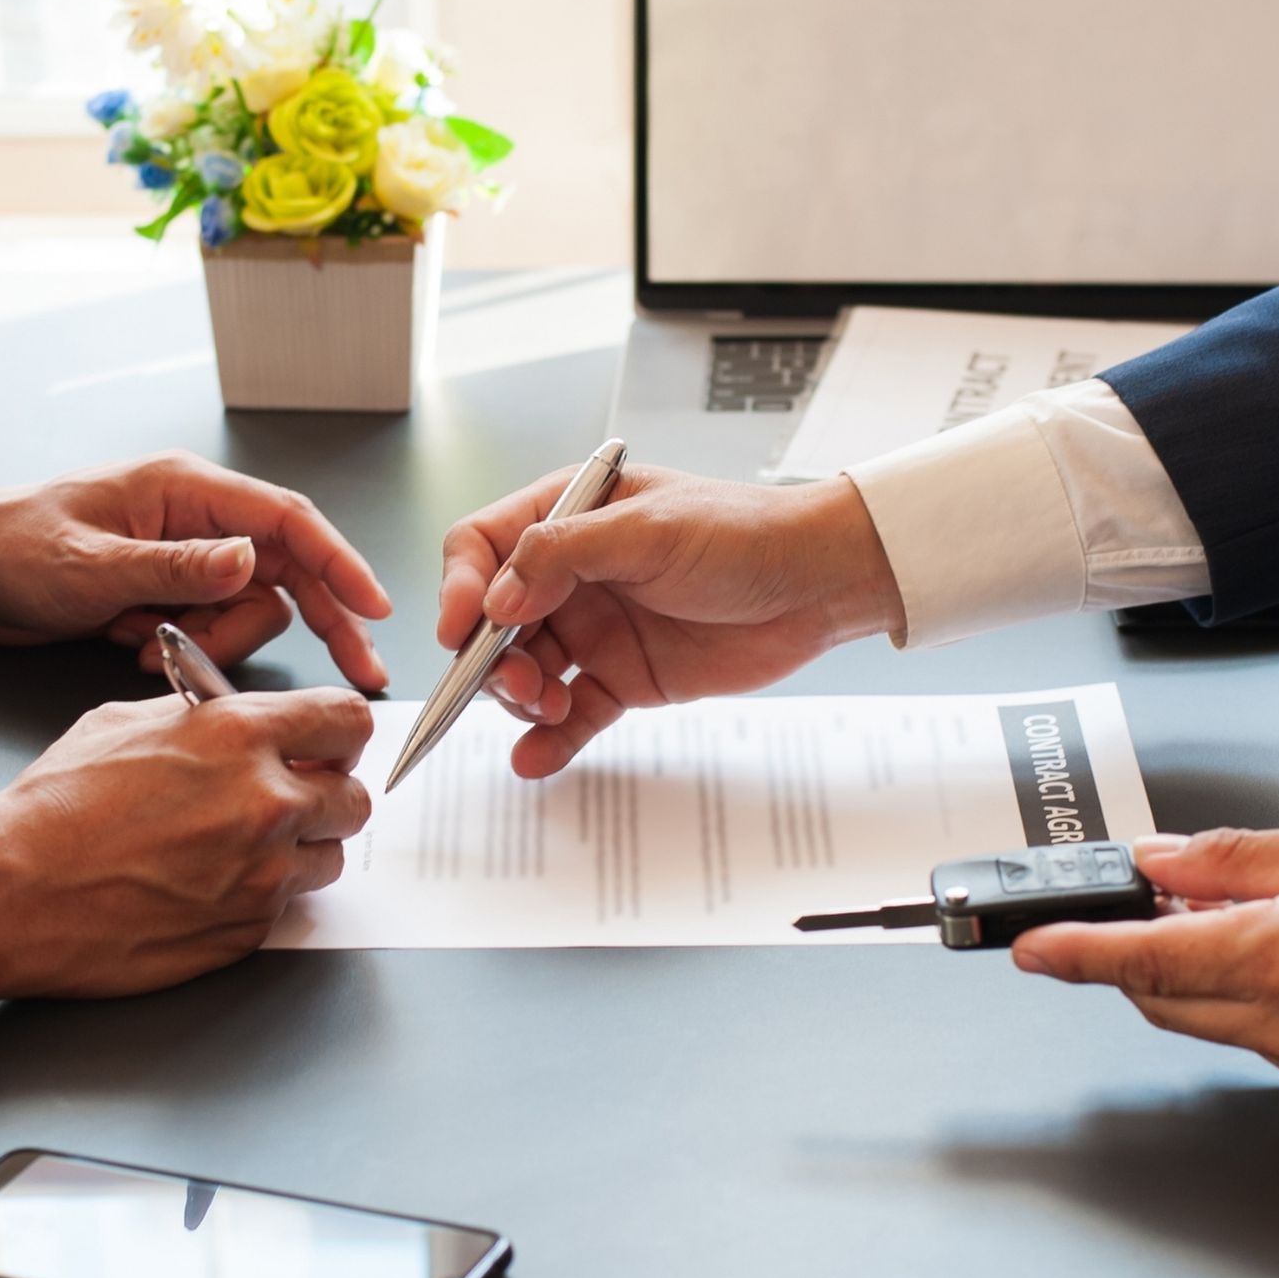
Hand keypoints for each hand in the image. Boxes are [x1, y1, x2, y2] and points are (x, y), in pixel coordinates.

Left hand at [0, 451, 394, 689]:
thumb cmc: (15, 546)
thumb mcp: (92, 564)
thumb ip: (175, 566)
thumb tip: (247, 560)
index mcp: (187, 490)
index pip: (288, 521)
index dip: (340, 562)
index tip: (375, 607)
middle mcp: (199, 520)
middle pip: (290, 571)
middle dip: (324, 620)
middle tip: (361, 672)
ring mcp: (188, 559)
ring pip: (252, 611)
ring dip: (217, 642)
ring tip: (153, 647)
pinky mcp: (172, 593)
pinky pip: (214, 629)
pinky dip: (189, 649)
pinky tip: (138, 646)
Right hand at [0, 689, 373, 997]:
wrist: (15, 891)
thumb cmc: (55, 809)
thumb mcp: (125, 722)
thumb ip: (203, 718)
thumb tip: (240, 720)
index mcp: (240, 736)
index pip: (347, 720)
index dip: (339, 734)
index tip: (329, 746)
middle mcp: (266, 804)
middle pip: (354, 799)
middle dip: (326, 797)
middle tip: (288, 801)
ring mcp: (263, 875)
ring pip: (328, 859)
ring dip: (297, 852)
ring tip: (237, 847)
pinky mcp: (248, 930)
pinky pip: (285, 907)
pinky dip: (259, 896)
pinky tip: (207, 884)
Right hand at [436, 465, 904, 776]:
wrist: (818, 584)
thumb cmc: (744, 534)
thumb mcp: (650, 530)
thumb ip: (564, 555)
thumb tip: (495, 599)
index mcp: (569, 517)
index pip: (483, 547)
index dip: (461, 587)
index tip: (462, 630)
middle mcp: (572, 575)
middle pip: (494, 622)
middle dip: (490, 659)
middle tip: (520, 685)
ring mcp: (595, 629)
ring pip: (525, 673)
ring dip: (522, 699)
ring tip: (550, 708)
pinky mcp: (625, 678)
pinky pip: (571, 716)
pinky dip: (549, 740)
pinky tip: (535, 760)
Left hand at [1010, 828, 1278, 1098]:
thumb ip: (1237, 861)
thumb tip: (1160, 861)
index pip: (1146, 959)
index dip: (1076, 952)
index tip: (1028, 947)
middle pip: (1161, 997)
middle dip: (1136, 954)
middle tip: (1147, 900)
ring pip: (1205, 1020)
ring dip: (1194, 973)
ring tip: (1246, 917)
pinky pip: (1255, 1038)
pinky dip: (1246, 997)